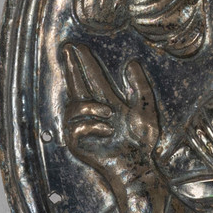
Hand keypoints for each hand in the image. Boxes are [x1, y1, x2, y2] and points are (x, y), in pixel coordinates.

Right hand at [62, 43, 163, 212]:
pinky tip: (107, 130)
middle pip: (77, 85)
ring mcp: (83, 127)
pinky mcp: (77, 142)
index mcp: (107, 103)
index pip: (93, 78)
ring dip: (91, 106)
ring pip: (74, 105)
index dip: (85, 62)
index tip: (76, 47)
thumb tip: (131, 63)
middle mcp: (93, 113)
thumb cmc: (141, 142)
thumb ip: (140, 87)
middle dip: (71, 67)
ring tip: (110, 114)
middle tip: (67, 50)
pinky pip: (76, 126)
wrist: (137, 165)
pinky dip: (93, 125)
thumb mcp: (146, 109)